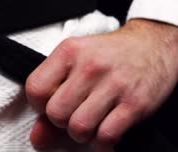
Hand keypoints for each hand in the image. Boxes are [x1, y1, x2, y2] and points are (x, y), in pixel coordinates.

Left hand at [26, 19, 177, 150]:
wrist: (151, 45)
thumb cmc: (108, 54)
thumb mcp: (74, 62)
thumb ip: (51, 96)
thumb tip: (37, 136)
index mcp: (68, 51)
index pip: (35, 88)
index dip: (38, 104)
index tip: (49, 104)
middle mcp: (89, 66)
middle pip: (56, 113)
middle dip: (61, 122)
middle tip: (72, 113)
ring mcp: (114, 84)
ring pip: (79, 128)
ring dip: (81, 134)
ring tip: (89, 122)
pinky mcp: (135, 103)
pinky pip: (106, 136)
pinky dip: (102, 141)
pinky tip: (105, 128)